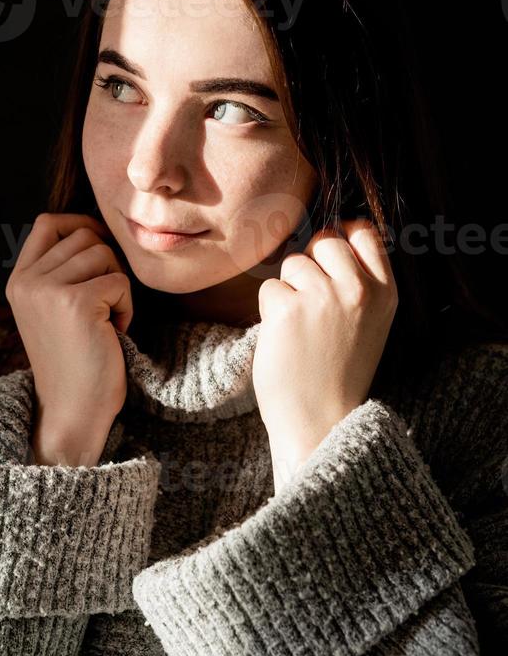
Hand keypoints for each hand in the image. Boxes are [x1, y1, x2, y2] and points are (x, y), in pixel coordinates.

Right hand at [5, 212, 133, 466]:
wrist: (72, 411)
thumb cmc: (75, 361)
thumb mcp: (53, 308)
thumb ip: (60, 270)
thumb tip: (94, 228)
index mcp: (18, 281)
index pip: (47, 223)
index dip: (81, 226)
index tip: (101, 252)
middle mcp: (27, 281)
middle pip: (84, 235)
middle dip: (107, 263)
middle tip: (105, 303)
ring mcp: (48, 290)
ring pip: (104, 254)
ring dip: (117, 285)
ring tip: (107, 320)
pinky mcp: (76, 303)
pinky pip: (120, 281)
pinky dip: (126, 307)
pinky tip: (113, 333)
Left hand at [252, 218, 397, 490]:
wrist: (321, 422)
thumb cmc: (340, 374)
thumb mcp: (370, 323)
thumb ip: (360, 284)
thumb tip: (330, 238)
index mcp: (385, 293)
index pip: (364, 233)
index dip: (343, 236)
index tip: (331, 254)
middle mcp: (357, 289)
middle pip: (325, 241)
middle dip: (311, 263)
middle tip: (310, 301)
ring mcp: (322, 296)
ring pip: (293, 263)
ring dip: (289, 290)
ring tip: (301, 329)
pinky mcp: (287, 308)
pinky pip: (269, 288)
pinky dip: (270, 311)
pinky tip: (285, 339)